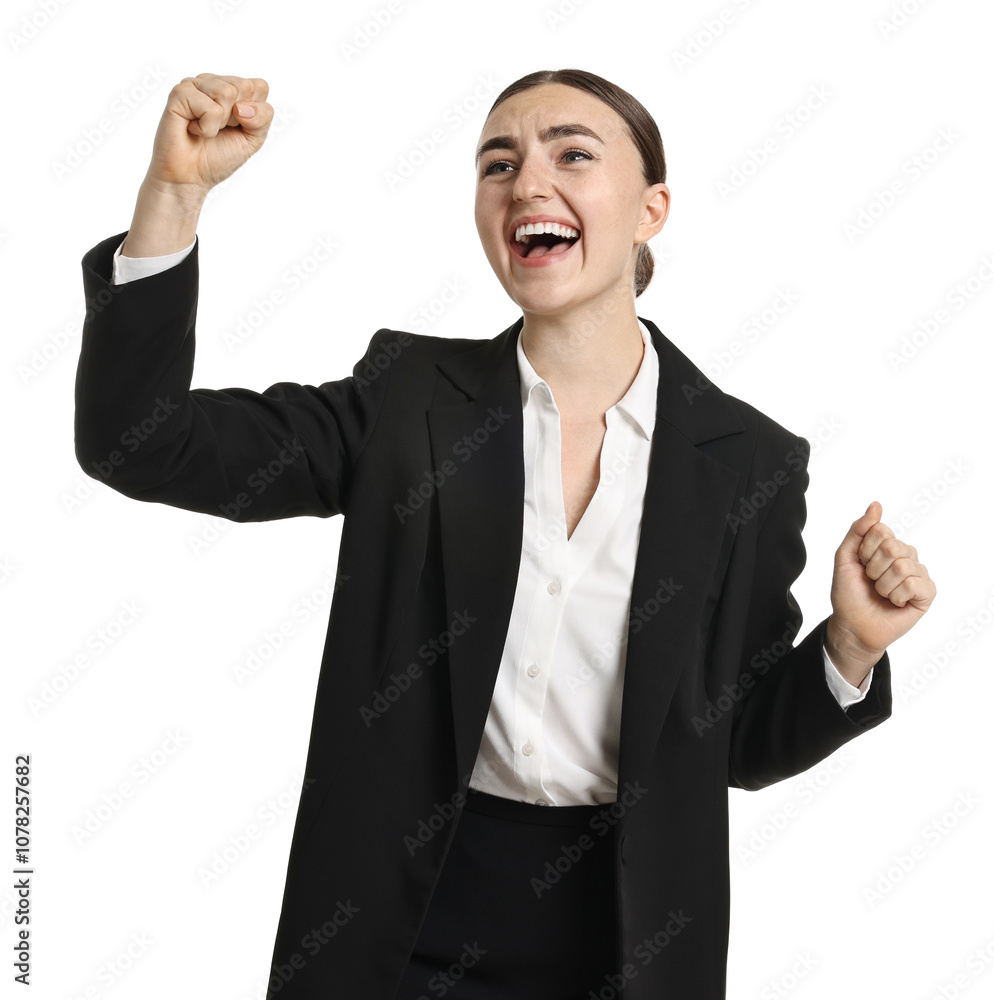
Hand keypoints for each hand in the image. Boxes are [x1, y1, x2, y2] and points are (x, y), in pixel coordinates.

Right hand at [145, 73, 272, 198]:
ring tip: (206, 129)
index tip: (237, 128)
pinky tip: (193, 130)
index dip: (255, 114)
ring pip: (227, 92)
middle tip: (220, 130)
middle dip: (238, 118)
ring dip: (221, 122)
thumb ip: (262, 118)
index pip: (260, 87)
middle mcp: (213, 82)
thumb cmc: (219, 157)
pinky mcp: (180, 93)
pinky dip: (207, 128)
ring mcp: (195, 84)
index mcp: (232, 89)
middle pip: (245, 86)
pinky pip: (210, 108)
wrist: (191, 177)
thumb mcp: (252, 139)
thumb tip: (243, 107)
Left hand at [826, 501, 935, 681]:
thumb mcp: (845, 558)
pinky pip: (914, 584)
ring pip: (903, 567)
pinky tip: (895, 602)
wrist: (852, 624)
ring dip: (883, 585)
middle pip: (893, 547)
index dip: (864, 550)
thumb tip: (876, 505)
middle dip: (873, 568)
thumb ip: (859, 530)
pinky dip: (897, 596)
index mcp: (887, 545)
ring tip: (881, 594)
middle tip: (871, 581)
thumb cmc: (848, 593)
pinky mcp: (927, 593)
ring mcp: (918, 573)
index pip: (881, 531)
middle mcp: (906, 555)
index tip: (860, 564)